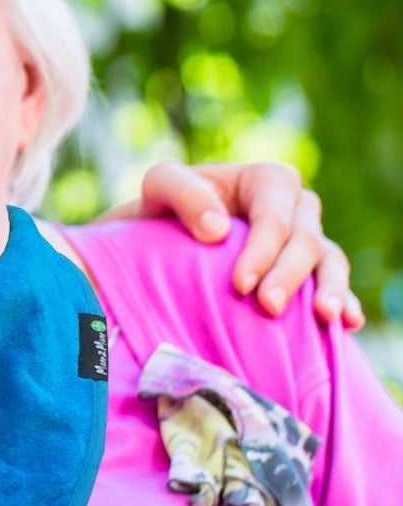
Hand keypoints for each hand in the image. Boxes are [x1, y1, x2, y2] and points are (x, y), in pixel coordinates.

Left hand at [105, 160, 361, 328]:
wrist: (159, 241)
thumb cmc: (162, 210)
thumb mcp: (160, 187)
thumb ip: (183, 193)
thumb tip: (218, 229)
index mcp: (266, 182)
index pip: (274, 216)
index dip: (263, 249)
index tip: (239, 285)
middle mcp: (295, 208)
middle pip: (306, 240)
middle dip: (289, 275)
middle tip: (269, 308)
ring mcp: (306, 240)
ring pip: (330, 261)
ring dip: (330, 288)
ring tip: (324, 316)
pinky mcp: (308, 272)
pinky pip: (334, 284)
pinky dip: (344, 301)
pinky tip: (347, 323)